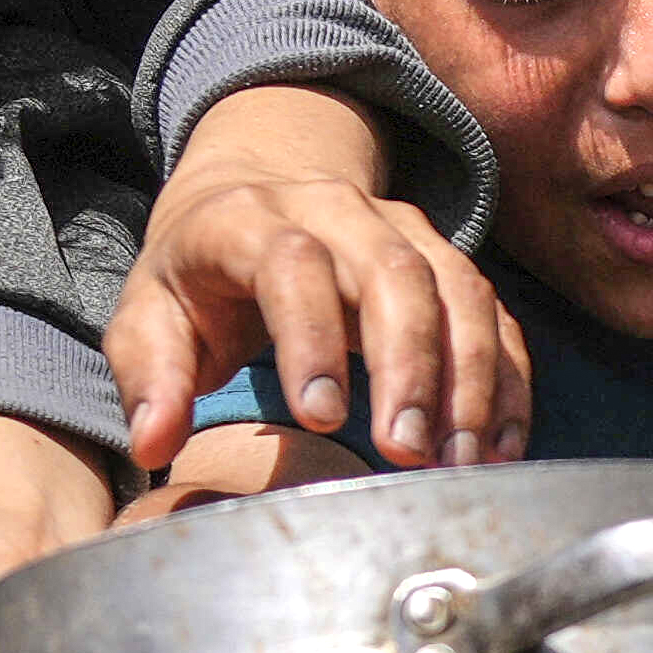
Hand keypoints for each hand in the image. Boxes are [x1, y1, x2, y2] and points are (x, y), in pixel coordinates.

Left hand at [108, 164, 527, 471]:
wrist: (251, 192)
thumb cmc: (198, 276)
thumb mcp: (147, 315)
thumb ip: (149, 375)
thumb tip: (153, 441)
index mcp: (250, 220)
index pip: (292, 265)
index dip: (311, 337)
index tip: (320, 418)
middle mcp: (336, 211)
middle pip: (393, 272)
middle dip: (409, 365)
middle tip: (406, 452)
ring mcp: (401, 230)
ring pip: (457, 288)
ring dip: (469, 377)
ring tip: (460, 460)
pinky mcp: (443, 260)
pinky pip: (493, 310)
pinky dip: (506, 378)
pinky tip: (501, 444)